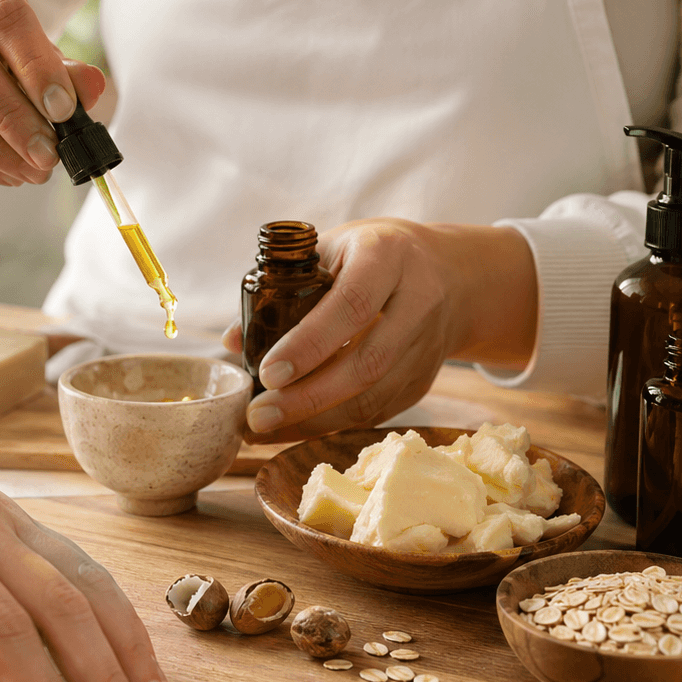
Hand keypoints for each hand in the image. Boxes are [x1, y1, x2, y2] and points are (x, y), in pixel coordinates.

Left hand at [223, 220, 537, 441]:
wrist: (451, 273)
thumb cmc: (371, 255)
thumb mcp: (330, 250)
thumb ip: (281, 289)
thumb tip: (230, 341)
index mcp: (388, 256)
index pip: (352, 305)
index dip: (310, 343)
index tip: (267, 372)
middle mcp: (418, 301)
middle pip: (367, 363)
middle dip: (308, 397)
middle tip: (257, 416)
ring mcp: (427, 346)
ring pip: (375, 397)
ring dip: (316, 421)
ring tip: (263, 430)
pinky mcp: (425, 379)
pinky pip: (378, 411)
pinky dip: (333, 424)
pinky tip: (294, 429)